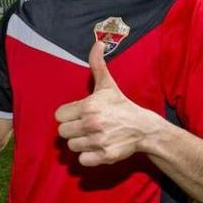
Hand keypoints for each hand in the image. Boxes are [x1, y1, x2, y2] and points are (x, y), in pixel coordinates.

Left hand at [55, 41, 160, 166]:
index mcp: (88, 106)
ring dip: (79, 142)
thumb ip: (97, 64)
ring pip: (71, 146)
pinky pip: (82, 160)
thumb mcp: (107, 84)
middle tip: (85, 125)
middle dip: (72, 129)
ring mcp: (97, 142)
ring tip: (92, 136)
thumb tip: (97, 43)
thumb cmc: (121, 105)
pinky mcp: (104, 157)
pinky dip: (87, 156)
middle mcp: (91, 124)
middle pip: (62, 132)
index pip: (59, 116)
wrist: (143, 127)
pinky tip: (96, 147)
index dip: (68, 115)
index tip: (79, 114)